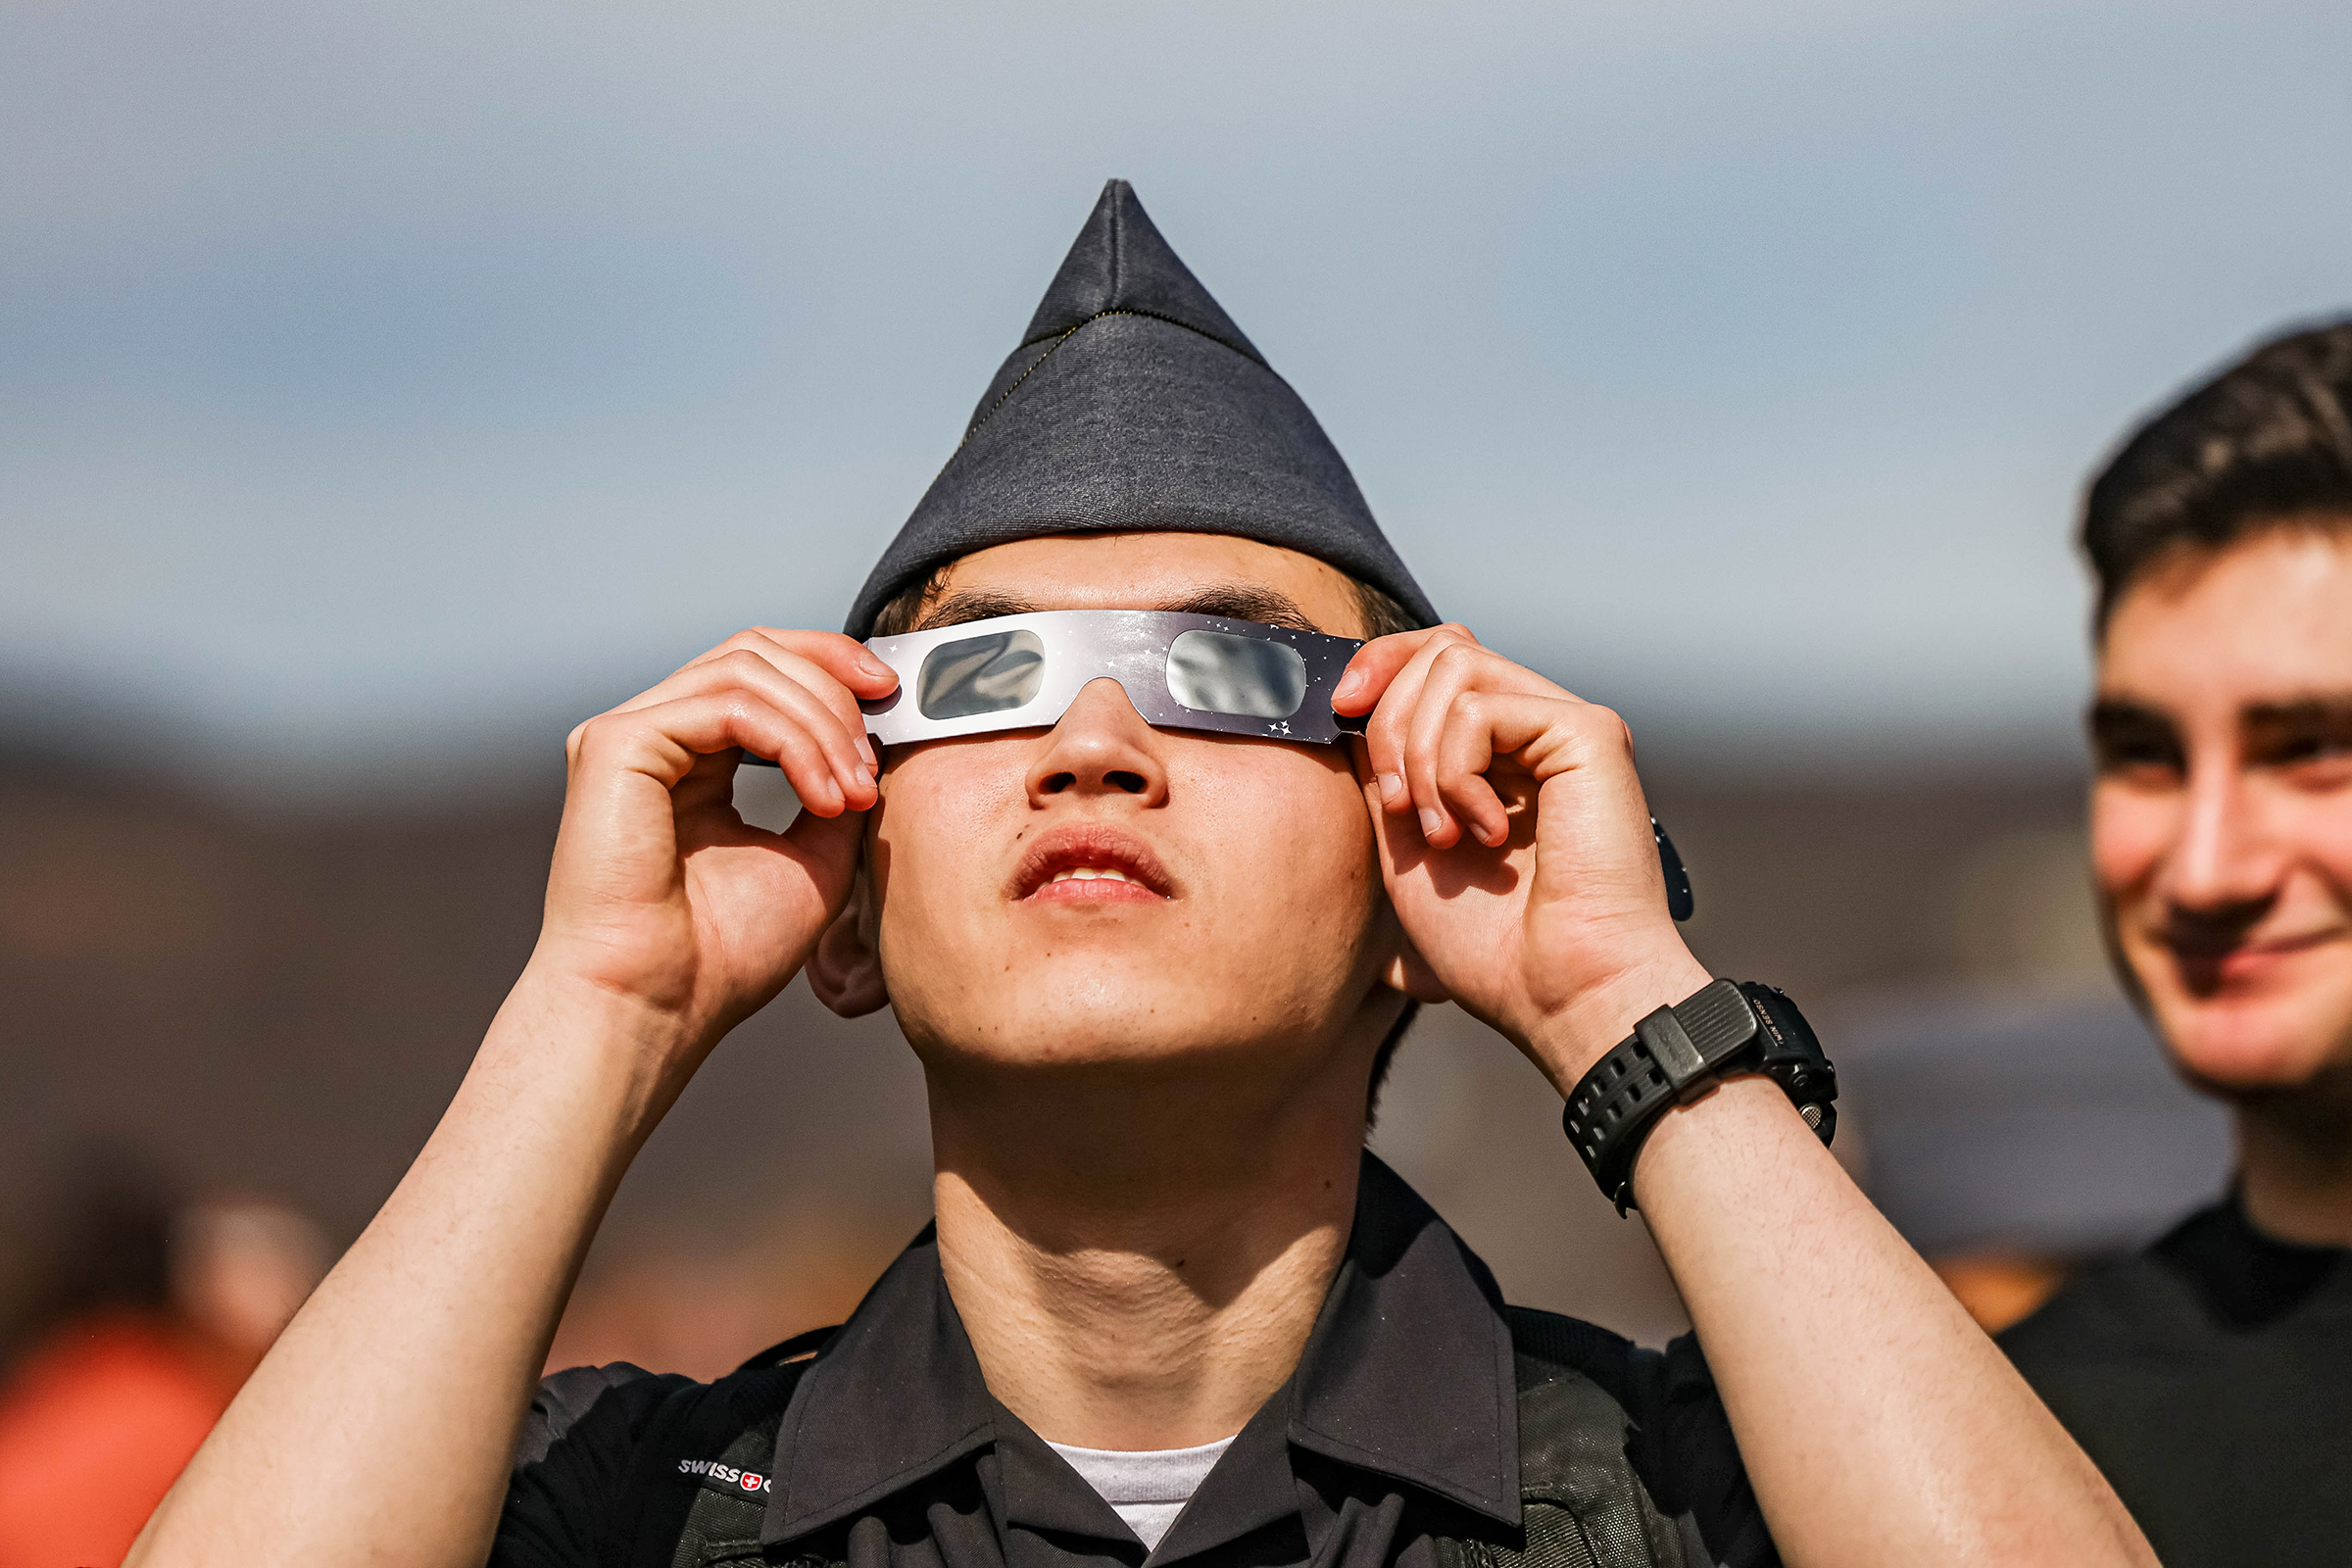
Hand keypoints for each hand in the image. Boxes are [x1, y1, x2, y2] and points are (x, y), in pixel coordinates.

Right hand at [533, 628, 897, 1063]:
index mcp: (691, 758)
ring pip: (748, 669)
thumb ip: (837, 789)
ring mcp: (628, 734)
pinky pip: (729, 704)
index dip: (832, 666)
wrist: (658, 1008)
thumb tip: (878, 739)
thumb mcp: (814, 859)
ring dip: (823, 724)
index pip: (762, 669)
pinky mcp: (615, 744)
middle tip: (876, 756)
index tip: (893, 695)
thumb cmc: (721, 956)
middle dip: (835, 688)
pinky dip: (794, 741)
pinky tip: (823, 796)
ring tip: (852, 795)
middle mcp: (654, 735)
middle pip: (756, 650)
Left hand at [1334, 625, 1708, 1085]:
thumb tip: (1352, 706)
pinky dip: (1457, 772)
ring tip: (1444, 832)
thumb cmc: (1490, 943)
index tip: (1339, 712)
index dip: (1379, 666)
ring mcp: (1566, 725)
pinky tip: (1485, 832)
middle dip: (1390, 721)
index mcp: (1503, 750)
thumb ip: (1386, 770)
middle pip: (1439, 650)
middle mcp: (1539, 728)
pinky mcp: (1589, 733)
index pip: (1436, 658)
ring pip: (1455, 665)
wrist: (1557, 992)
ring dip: (1420, 754)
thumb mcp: (1406, 843)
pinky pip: (1480, 708)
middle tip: (1402, 810)